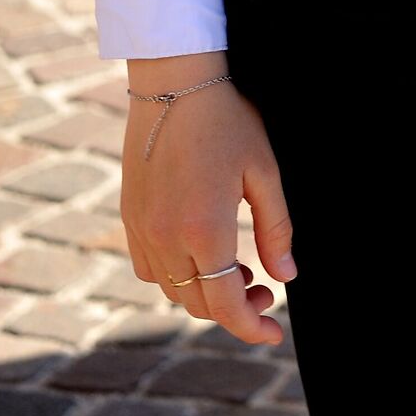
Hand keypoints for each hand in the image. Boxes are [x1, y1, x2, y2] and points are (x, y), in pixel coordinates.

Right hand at [123, 53, 292, 345]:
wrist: (174, 83)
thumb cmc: (227, 120)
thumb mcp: (264, 170)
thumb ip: (276, 228)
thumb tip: (285, 276)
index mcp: (205, 229)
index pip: (226, 303)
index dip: (251, 326)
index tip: (275, 333)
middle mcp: (166, 238)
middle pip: (199, 304)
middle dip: (235, 308)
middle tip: (264, 289)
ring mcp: (142, 230)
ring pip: (173, 292)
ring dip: (206, 294)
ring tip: (240, 270)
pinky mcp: (129, 219)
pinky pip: (150, 270)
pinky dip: (177, 277)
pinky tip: (201, 254)